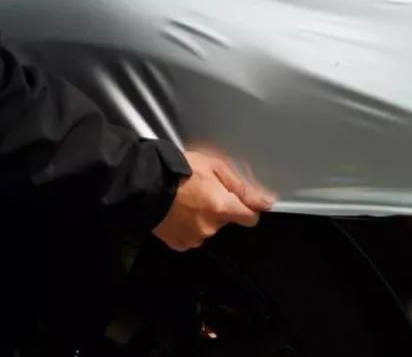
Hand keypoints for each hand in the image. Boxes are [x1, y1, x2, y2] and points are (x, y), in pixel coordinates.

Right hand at [153, 147, 274, 251]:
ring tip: (187, 200)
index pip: (250, 218)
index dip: (247, 208)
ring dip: (202, 217)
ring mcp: (194, 238)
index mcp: (222, 208)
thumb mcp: (215, 167)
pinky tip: (178, 212)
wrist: (145, 184)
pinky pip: (192, 236)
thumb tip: (266, 202)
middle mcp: (210, 227)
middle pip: (226, 221)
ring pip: (208, 228)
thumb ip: (242, 188)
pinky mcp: (179, 244)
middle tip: (203, 191)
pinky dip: (188, 226)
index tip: (238, 200)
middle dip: (219, 208)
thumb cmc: (180, 170)